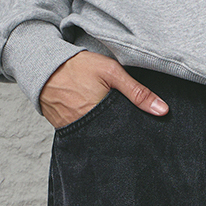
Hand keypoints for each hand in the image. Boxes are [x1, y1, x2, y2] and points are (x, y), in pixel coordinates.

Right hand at [39, 50, 167, 128]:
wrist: (42, 65)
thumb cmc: (77, 66)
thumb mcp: (111, 72)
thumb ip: (137, 92)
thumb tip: (163, 111)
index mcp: (101, 116)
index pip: (127, 135)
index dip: (137, 134)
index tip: (147, 134)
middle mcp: (88, 129)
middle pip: (115, 140)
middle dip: (125, 137)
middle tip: (134, 133)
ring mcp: (76, 132)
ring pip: (100, 140)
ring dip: (110, 135)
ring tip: (117, 127)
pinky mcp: (66, 131)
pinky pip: (86, 136)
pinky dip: (95, 132)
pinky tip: (101, 124)